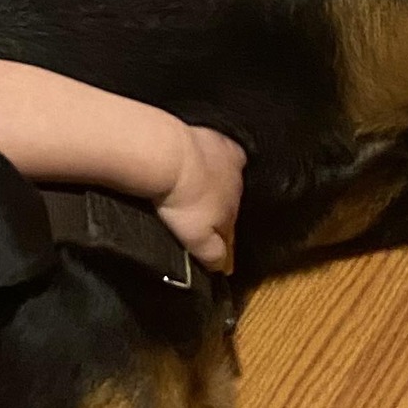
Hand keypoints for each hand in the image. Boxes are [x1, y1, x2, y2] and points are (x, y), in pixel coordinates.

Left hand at [154, 126, 244, 270]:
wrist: (169, 158)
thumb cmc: (181, 201)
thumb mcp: (196, 239)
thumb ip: (213, 254)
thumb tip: (224, 268)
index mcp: (232, 213)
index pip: (229, 229)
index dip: (218, 235)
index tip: (207, 237)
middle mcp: (238, 188)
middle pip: (230, 202)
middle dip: (218, 206)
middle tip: (196, 208)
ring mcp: (230, 163)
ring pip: (228, 177)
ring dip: (216, 181)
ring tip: (196, 184)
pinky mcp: (219, 140)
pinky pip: (223, 151)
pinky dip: (215, 155)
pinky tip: (201, 157)